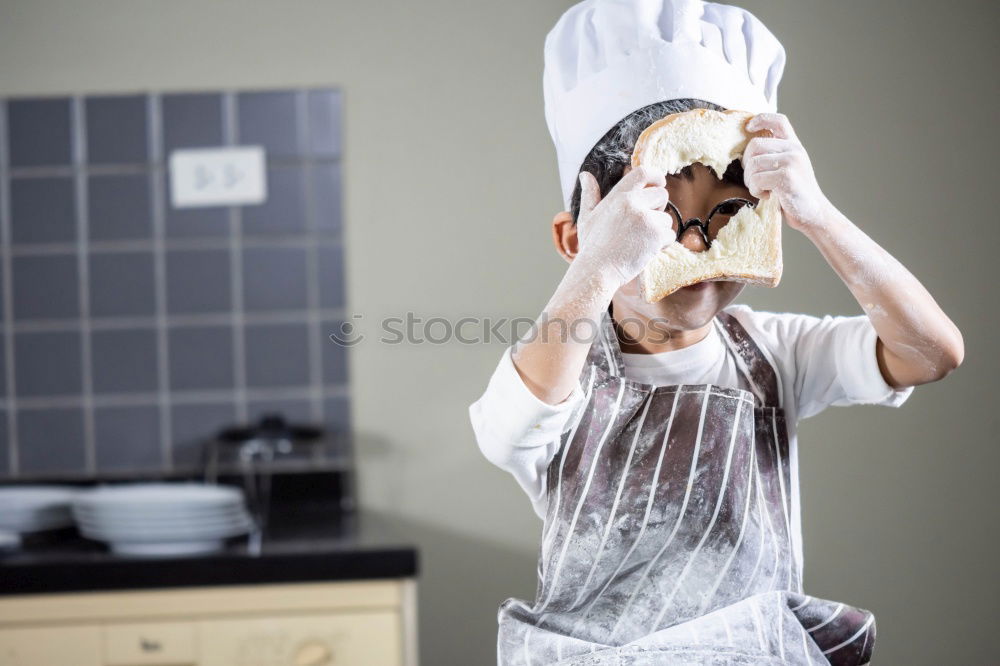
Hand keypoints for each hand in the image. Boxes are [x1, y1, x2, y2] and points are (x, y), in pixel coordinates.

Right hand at [575, 166, 674, 288]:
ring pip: (666, 219)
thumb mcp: (587, 216)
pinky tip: (645, 252)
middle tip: (643, 226)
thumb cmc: (591, 247)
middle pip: (661, 194)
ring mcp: (645, 218)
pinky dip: (662, 245)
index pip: (642, 173)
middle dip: (658, 209)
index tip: (659, 183)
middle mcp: (632, 202)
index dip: (655, 176)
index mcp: (617, 196)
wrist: (597, 271)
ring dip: (658, 231)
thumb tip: (585, 175)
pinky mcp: (655, 234)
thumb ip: (590, 194)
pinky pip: (670, 235)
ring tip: (638, 243)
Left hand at [743, 113, 835, 231]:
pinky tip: (767, 196)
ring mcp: (791, 161)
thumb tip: (747, 151)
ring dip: (750, 181)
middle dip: (747, 165)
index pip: (779, 121)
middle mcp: (794, 150)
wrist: (814, 213)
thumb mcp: (787, 168)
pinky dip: (756, 190)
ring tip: (762, 189)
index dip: (761, 119)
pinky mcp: (786, 176)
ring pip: (752, 163)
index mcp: (794, 145)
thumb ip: (774, 156)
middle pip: (754, 145)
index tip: (748, 127)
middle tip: (755, 180)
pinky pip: (756, 179)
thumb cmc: (795, 194)